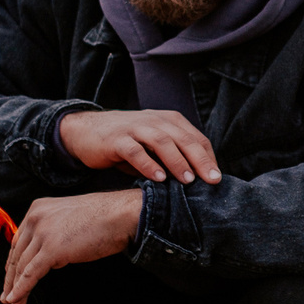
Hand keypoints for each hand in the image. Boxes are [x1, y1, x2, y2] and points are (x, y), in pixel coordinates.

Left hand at [1, 190, 140, 303]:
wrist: (120, 215)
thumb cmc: (103, 218)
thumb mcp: (69, 219)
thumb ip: (54, 233)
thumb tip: (49, 257)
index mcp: (37, 209)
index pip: (19, 240)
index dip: (13, 262)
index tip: (11, 277)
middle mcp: (35, 218)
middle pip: (17, 254)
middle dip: (11, 278)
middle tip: (6, 296)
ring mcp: (43, 233)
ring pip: (22, 266)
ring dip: (15, 289)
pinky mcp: (51, 249)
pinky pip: (31, 274)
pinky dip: (21, 290)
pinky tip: (16, 301)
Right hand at [58, 108, 220, 184]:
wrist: (86, 131)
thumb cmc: (127, 143)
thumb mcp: (153, 148)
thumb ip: (173, 159)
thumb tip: (197, 182)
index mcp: (169, 121)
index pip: (196, 138)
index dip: (208, 157)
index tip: (217, 179)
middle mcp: (155, 121)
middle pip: (183, 138)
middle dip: (200, 160)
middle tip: (212, 180)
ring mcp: (135, 128)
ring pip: (161, 142)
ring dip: (177, 161)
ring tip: (188, 180)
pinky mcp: (116, 139)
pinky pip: (134, 150)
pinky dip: (148, 164)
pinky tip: (157, 178)